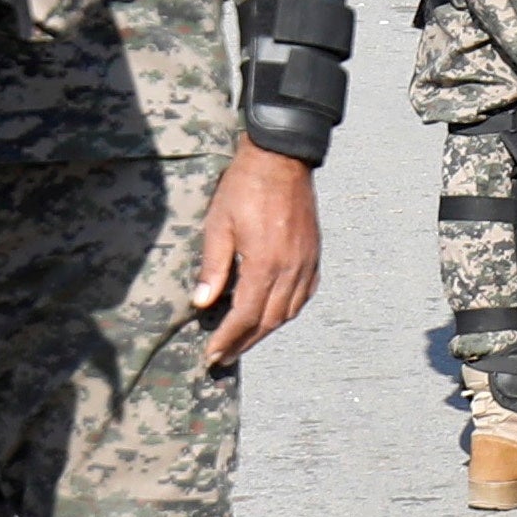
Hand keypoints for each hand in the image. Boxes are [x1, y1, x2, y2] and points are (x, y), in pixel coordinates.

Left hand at [189, 148, 320, 367]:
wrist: (281, 159)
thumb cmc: (244, 187)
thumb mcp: (218, 225)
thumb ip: (213, 267)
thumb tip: (203, 303)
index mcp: (264, 264)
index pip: (245, 315)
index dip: (228, 339)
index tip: (212, 354)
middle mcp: (290, 269)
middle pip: (269, 321)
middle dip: (245, 342)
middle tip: (224, 358)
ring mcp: (306, 263)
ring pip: (289, 311)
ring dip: (266, 330)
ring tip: (245, 340)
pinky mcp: (314, 254)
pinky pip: (305, 294)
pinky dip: (289, 311)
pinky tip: (275, 314)